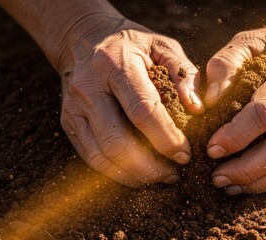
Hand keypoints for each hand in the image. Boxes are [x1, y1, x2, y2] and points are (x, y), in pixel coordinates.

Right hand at [60, 19, 202, 186]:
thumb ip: (184, 73)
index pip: (142, 110)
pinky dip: (115, 172)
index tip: (185, 154)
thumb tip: (197, 108)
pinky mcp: (68, 122)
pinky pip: (90, 157)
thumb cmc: (132, 45)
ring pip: (101, 156)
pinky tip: (138, 174)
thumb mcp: (162, 46)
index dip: (166, 138)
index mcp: (115, 64)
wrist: (84, 38)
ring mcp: (74, 108)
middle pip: (117, 141)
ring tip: (159, 178)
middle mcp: (89, 87)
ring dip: (133, 175)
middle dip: (149, 166)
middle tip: (173, 174)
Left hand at [205, 19, 265, 194]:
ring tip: (229, 184)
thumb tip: (207, 101)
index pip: (265, 112)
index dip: (236, 135)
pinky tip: (250, 182)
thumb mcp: (252, 40)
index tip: (212, 148)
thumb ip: (226, 62)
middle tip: (216, 176)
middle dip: (245, 168)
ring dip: (258, 181)